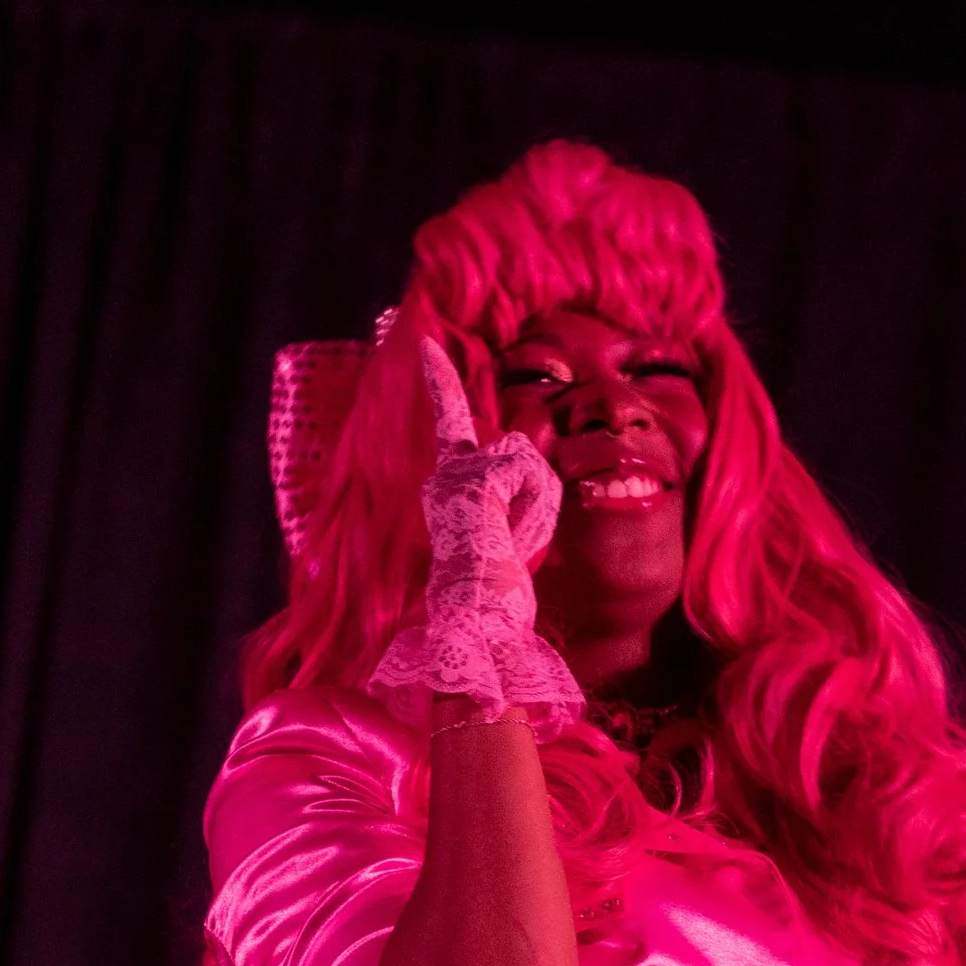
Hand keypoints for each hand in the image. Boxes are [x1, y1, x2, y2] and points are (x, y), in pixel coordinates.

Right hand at [368, 338, 583, 731]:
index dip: (440, 382)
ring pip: (533, 463)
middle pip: (520, 452)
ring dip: (538, 507)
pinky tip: (507, 533)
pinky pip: (535, 475)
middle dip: (534, 498)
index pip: (448, 423)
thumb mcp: (508, 539)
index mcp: (448, 489)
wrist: (474, 621)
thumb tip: (527, 450)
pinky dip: (536, 508)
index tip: (427, 344)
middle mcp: (446, 473)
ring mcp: (459, 470)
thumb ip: (516, 497)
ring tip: (510, 544)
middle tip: (506, 542)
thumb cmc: (490, 598)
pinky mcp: (480, 473)